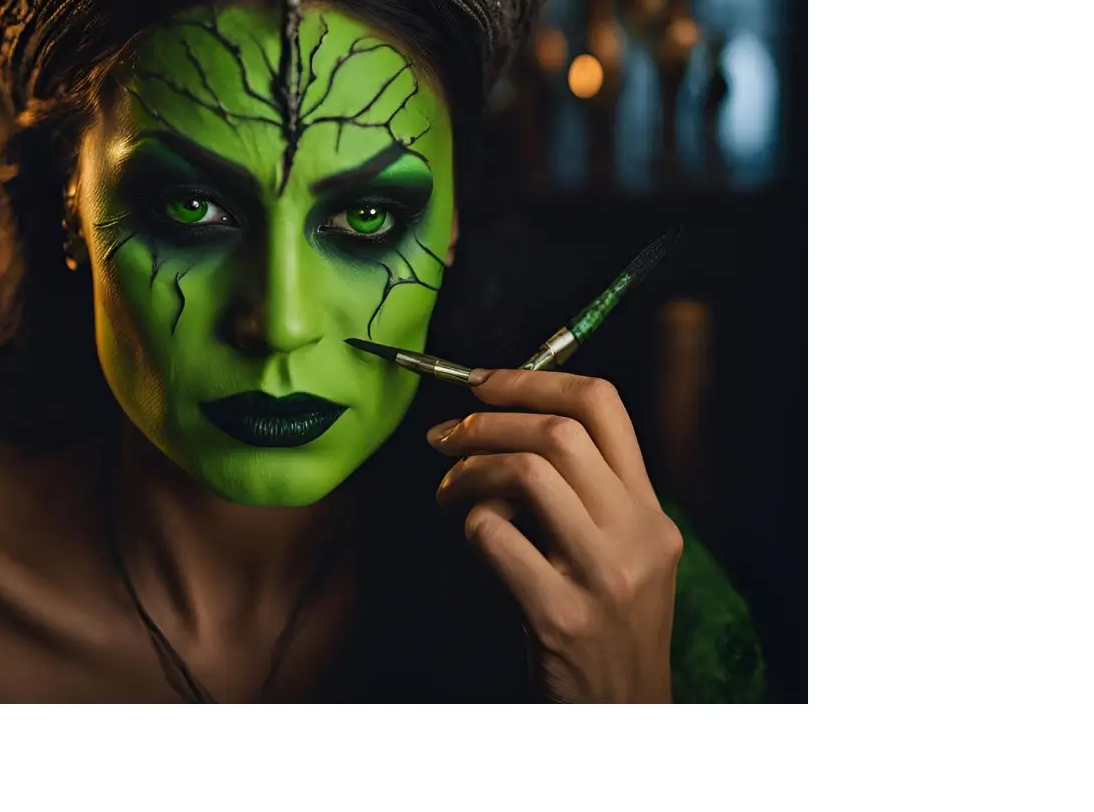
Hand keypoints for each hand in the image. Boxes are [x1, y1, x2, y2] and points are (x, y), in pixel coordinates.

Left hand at [429, 369, 682, 702]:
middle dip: (486, 422)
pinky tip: (466, 537)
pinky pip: (494, 535)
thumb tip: (506, 429)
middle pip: (559, 432)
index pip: (604, 407)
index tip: (483, 383)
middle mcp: (636, 535)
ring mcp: (602, 576)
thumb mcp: (621, 556)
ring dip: (469, 469)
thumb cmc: (603, 628)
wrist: (622, 714)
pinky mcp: (560, 614)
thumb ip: (586, 498)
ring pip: (527, 473)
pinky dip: (468, 524)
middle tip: (445, 437)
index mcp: (648, 512)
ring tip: (448, 490)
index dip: (536, 379)